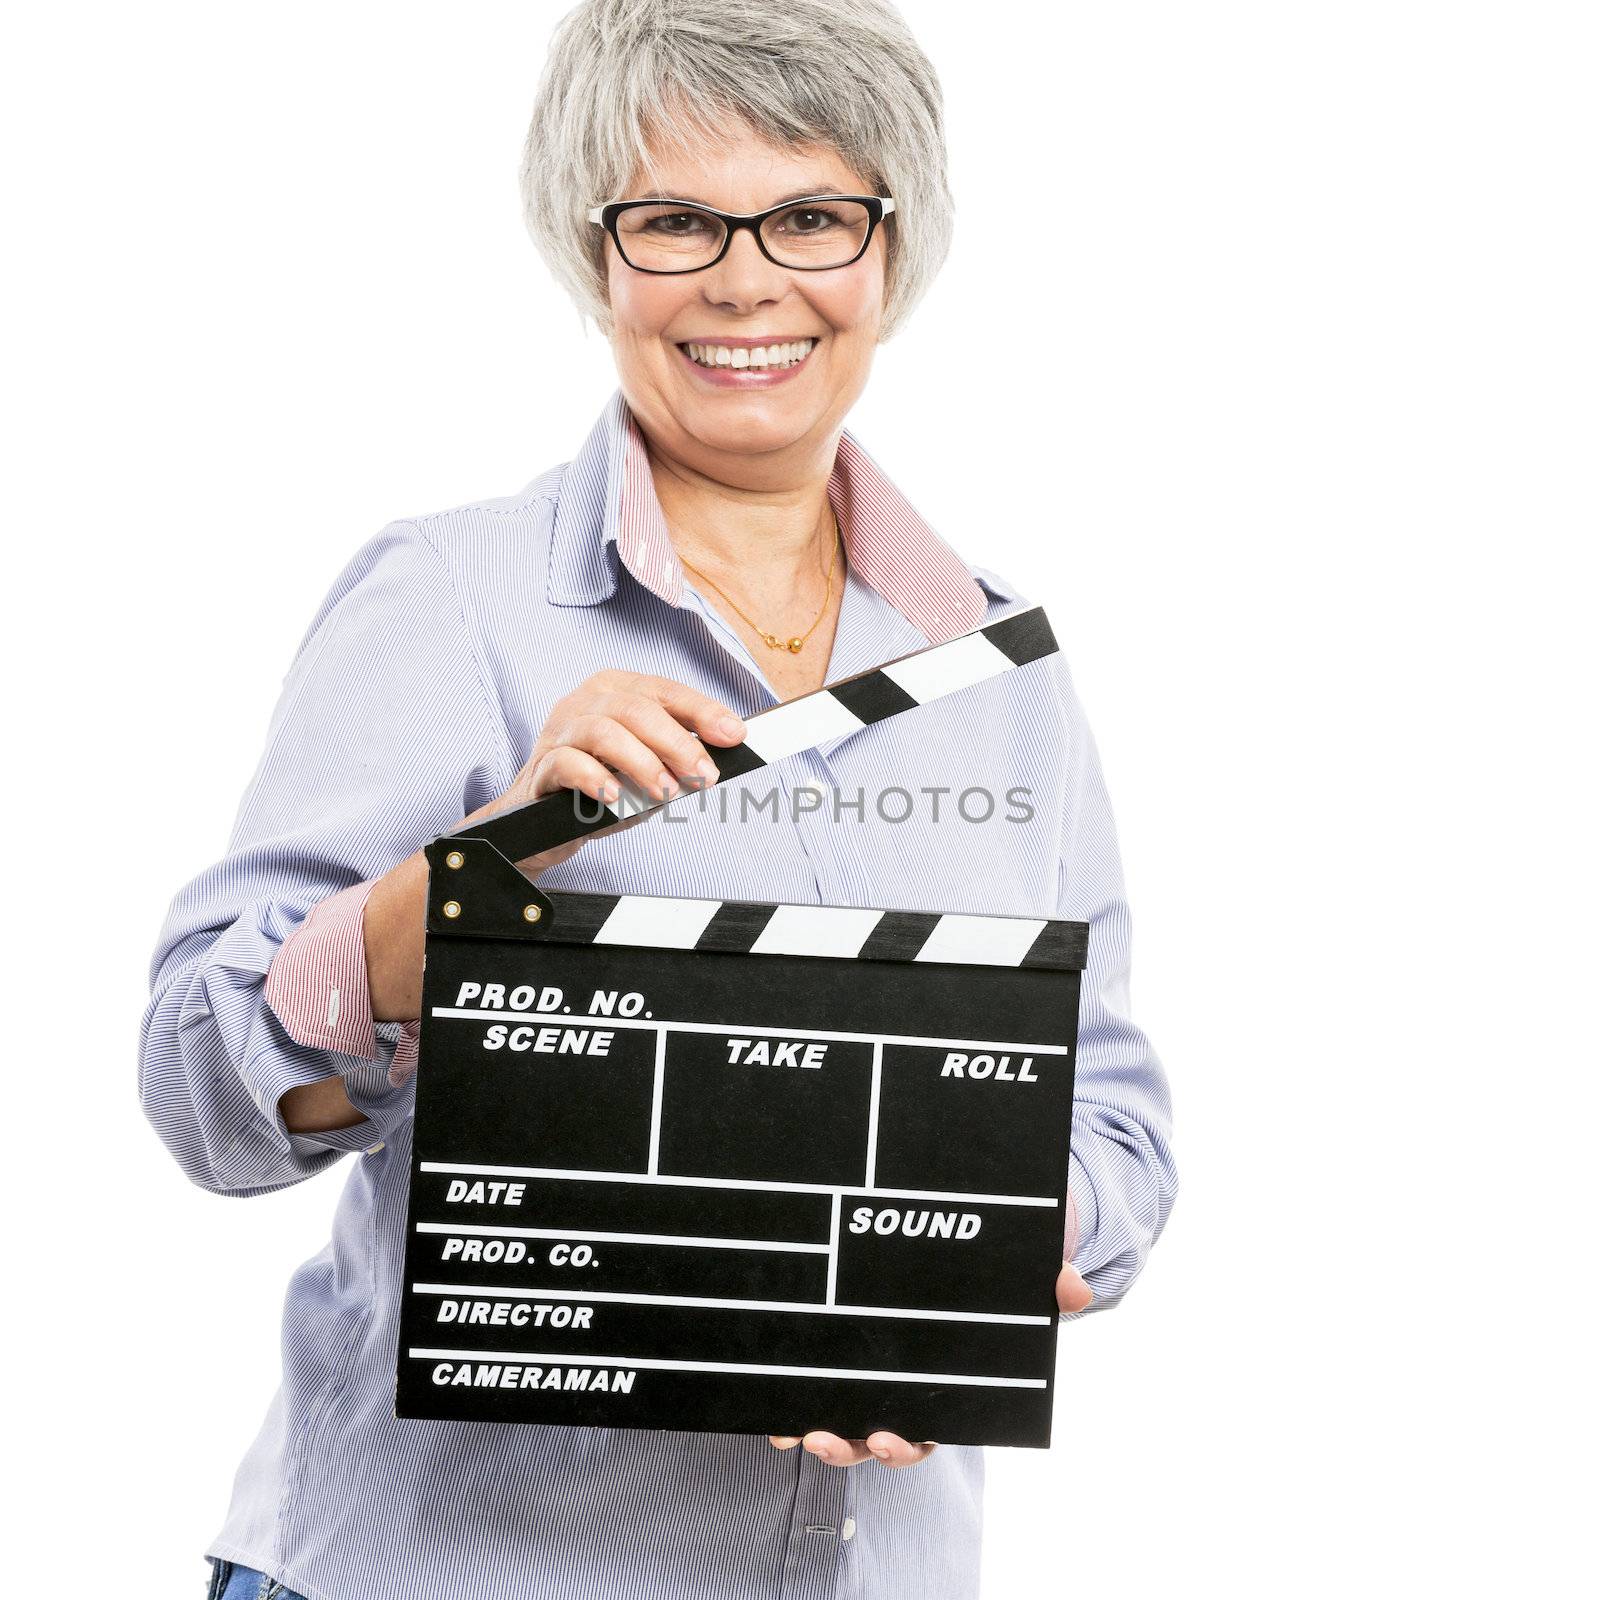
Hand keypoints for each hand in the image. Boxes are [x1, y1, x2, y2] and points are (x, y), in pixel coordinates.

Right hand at [464, 668, 748, 875]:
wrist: (541, 823)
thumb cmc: (601, 788)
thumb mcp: (647, 768)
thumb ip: (677, 758)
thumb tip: (721, 754)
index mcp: (615, 691)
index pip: (664, 691)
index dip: (701, 711)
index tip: (735, 734)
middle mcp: (585, 702)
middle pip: (636, 708)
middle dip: (677, 742)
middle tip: (703, 776)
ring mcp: (559, 732)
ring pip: (603, 731)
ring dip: (641, 762)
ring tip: (664, 792)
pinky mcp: (541, 768)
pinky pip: (567, 763)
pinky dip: (596, 778)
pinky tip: (615, 797)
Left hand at [764, 1264, 1092, 1463]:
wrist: (968, 1234)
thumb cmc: (993, 1263)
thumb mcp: (1020, 1265)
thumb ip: (1046, 1276)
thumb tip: (1076, 1287)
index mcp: (947, 1382)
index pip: (928, 1426)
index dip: (905, 1442)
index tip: (887, 1437)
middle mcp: (904, 1387)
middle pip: (877, 1435)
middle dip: (851, 1446)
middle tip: (828, 1438)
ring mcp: (868, 1374)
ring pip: (844, 1422)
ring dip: (820, 1434)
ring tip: (797, 1430)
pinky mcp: (839, 1353)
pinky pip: (816, 1387)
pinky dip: (792, 1401)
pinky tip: (773, 1408)